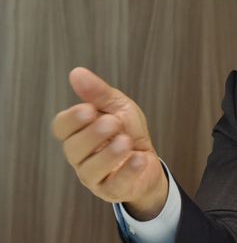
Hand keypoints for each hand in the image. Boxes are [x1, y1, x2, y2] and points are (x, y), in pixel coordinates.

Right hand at [52, 67, 167, 219]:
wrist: (149, 162)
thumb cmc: (128, 132)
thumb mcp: (118, 107)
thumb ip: (98, 93)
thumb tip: (77, 73)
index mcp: (78, 133)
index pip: (61, 127)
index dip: (72, 119)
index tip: (89, 109)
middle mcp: (80, 157)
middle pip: (73, 148)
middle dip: (92, 134)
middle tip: (113, 122)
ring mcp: (93, 176)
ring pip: (90, 169)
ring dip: (109, 154)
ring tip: (126, 141)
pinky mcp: (111, 191)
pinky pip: (114, 184)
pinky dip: (128, 170)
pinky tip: (139, 158)